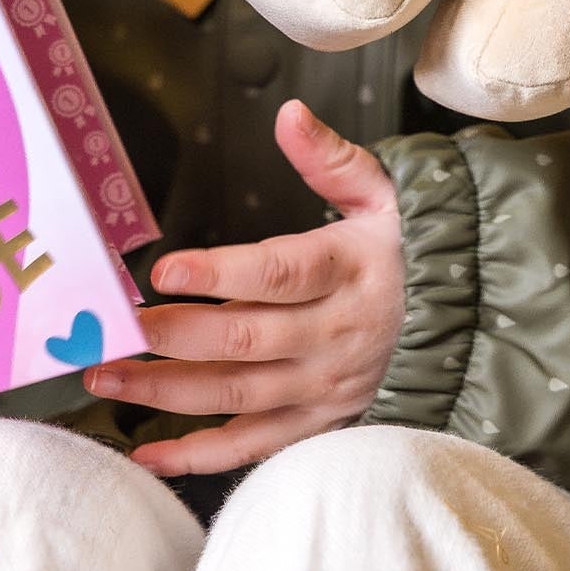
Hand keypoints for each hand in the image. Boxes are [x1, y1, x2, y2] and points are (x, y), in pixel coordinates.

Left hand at [84, 99, 405, 477]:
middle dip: (171, 337)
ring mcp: (323, 388)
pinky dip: (198, 456)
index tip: (165, 270)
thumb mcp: (381, 192)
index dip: (220, 273)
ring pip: (237, 396)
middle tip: (114, 328)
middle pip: (244, 339)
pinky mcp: (316, 424)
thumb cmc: (402, 249)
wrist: (462, 324)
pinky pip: (252, 449)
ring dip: (167, 392)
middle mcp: (333, 336)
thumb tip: (289, 114)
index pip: (279, 273)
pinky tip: (147, 450)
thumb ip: (330, 157)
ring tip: (107, 377)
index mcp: (346, 270)